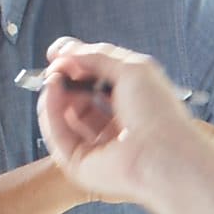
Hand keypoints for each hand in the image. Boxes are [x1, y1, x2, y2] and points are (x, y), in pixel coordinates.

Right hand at [36, 37, 199, 201]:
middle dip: (63, 79)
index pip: (95, 83)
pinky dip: (50, 111)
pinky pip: (57, 135)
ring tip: (52, 78)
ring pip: (63, 117)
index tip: (59, 53)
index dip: (76, 66)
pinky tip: (51, 92)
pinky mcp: (79, 163)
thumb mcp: (132, 68)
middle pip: (76, 99)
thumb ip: (97, 56)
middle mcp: (112, 125)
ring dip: (54, 94)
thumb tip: (65, 50)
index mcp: (130, 105)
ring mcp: (95, 146)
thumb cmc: (158, 113)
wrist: (163, 154)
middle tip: (54, 66)